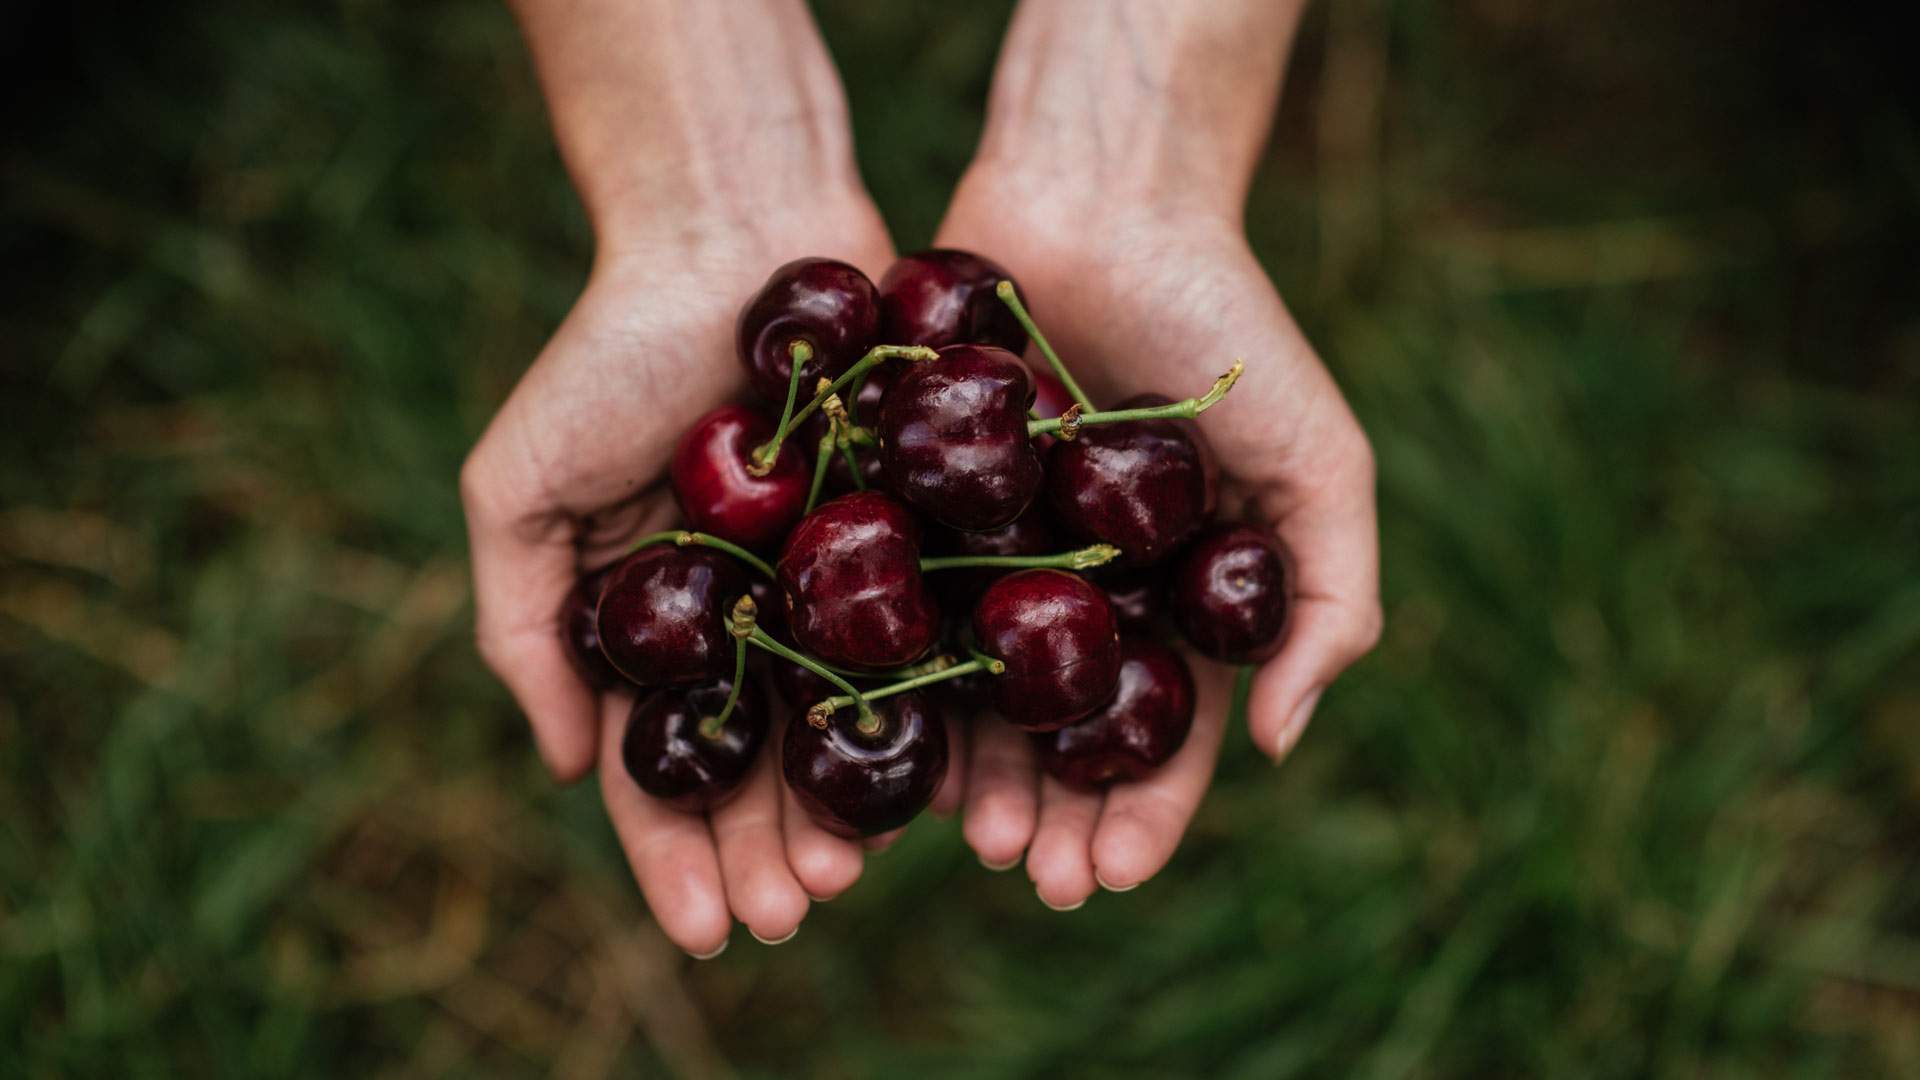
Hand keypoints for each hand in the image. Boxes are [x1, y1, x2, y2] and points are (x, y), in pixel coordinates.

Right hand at [465, 0, 901, 955]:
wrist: (737, 228)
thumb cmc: (613, 351)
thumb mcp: (520, 486)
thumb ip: (524, 625)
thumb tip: (568, 764)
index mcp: (665, 625)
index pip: (666, 764)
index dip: (680, 854)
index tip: (705, 928)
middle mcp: (754, 620)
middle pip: (766, 766)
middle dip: (771, 851)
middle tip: (793, 912)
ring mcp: (840, 585)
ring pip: (851, 728)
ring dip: (850, 811)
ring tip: (856, 874)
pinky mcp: (921, 539)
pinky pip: (932, 648)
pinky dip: (937, 722)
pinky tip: (948, 790)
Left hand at [933, 74, 1380, 906]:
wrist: (1102, 201)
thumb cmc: (1226, 325)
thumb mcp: (1319, 461)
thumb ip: (1329, 598)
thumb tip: (1284, 742)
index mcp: (1169, 601)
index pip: (1160, 733)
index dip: (1142, 810)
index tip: (1112, 871)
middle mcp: (1076, 595)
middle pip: (1056, 735)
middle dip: (1050, 816)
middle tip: (1031, 876)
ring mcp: (985, 554)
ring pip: (967, 693)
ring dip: (966, 776)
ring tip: (959, 835)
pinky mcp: (906, 506)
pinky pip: (886, 611)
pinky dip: (882, 679)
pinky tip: (875, 740)